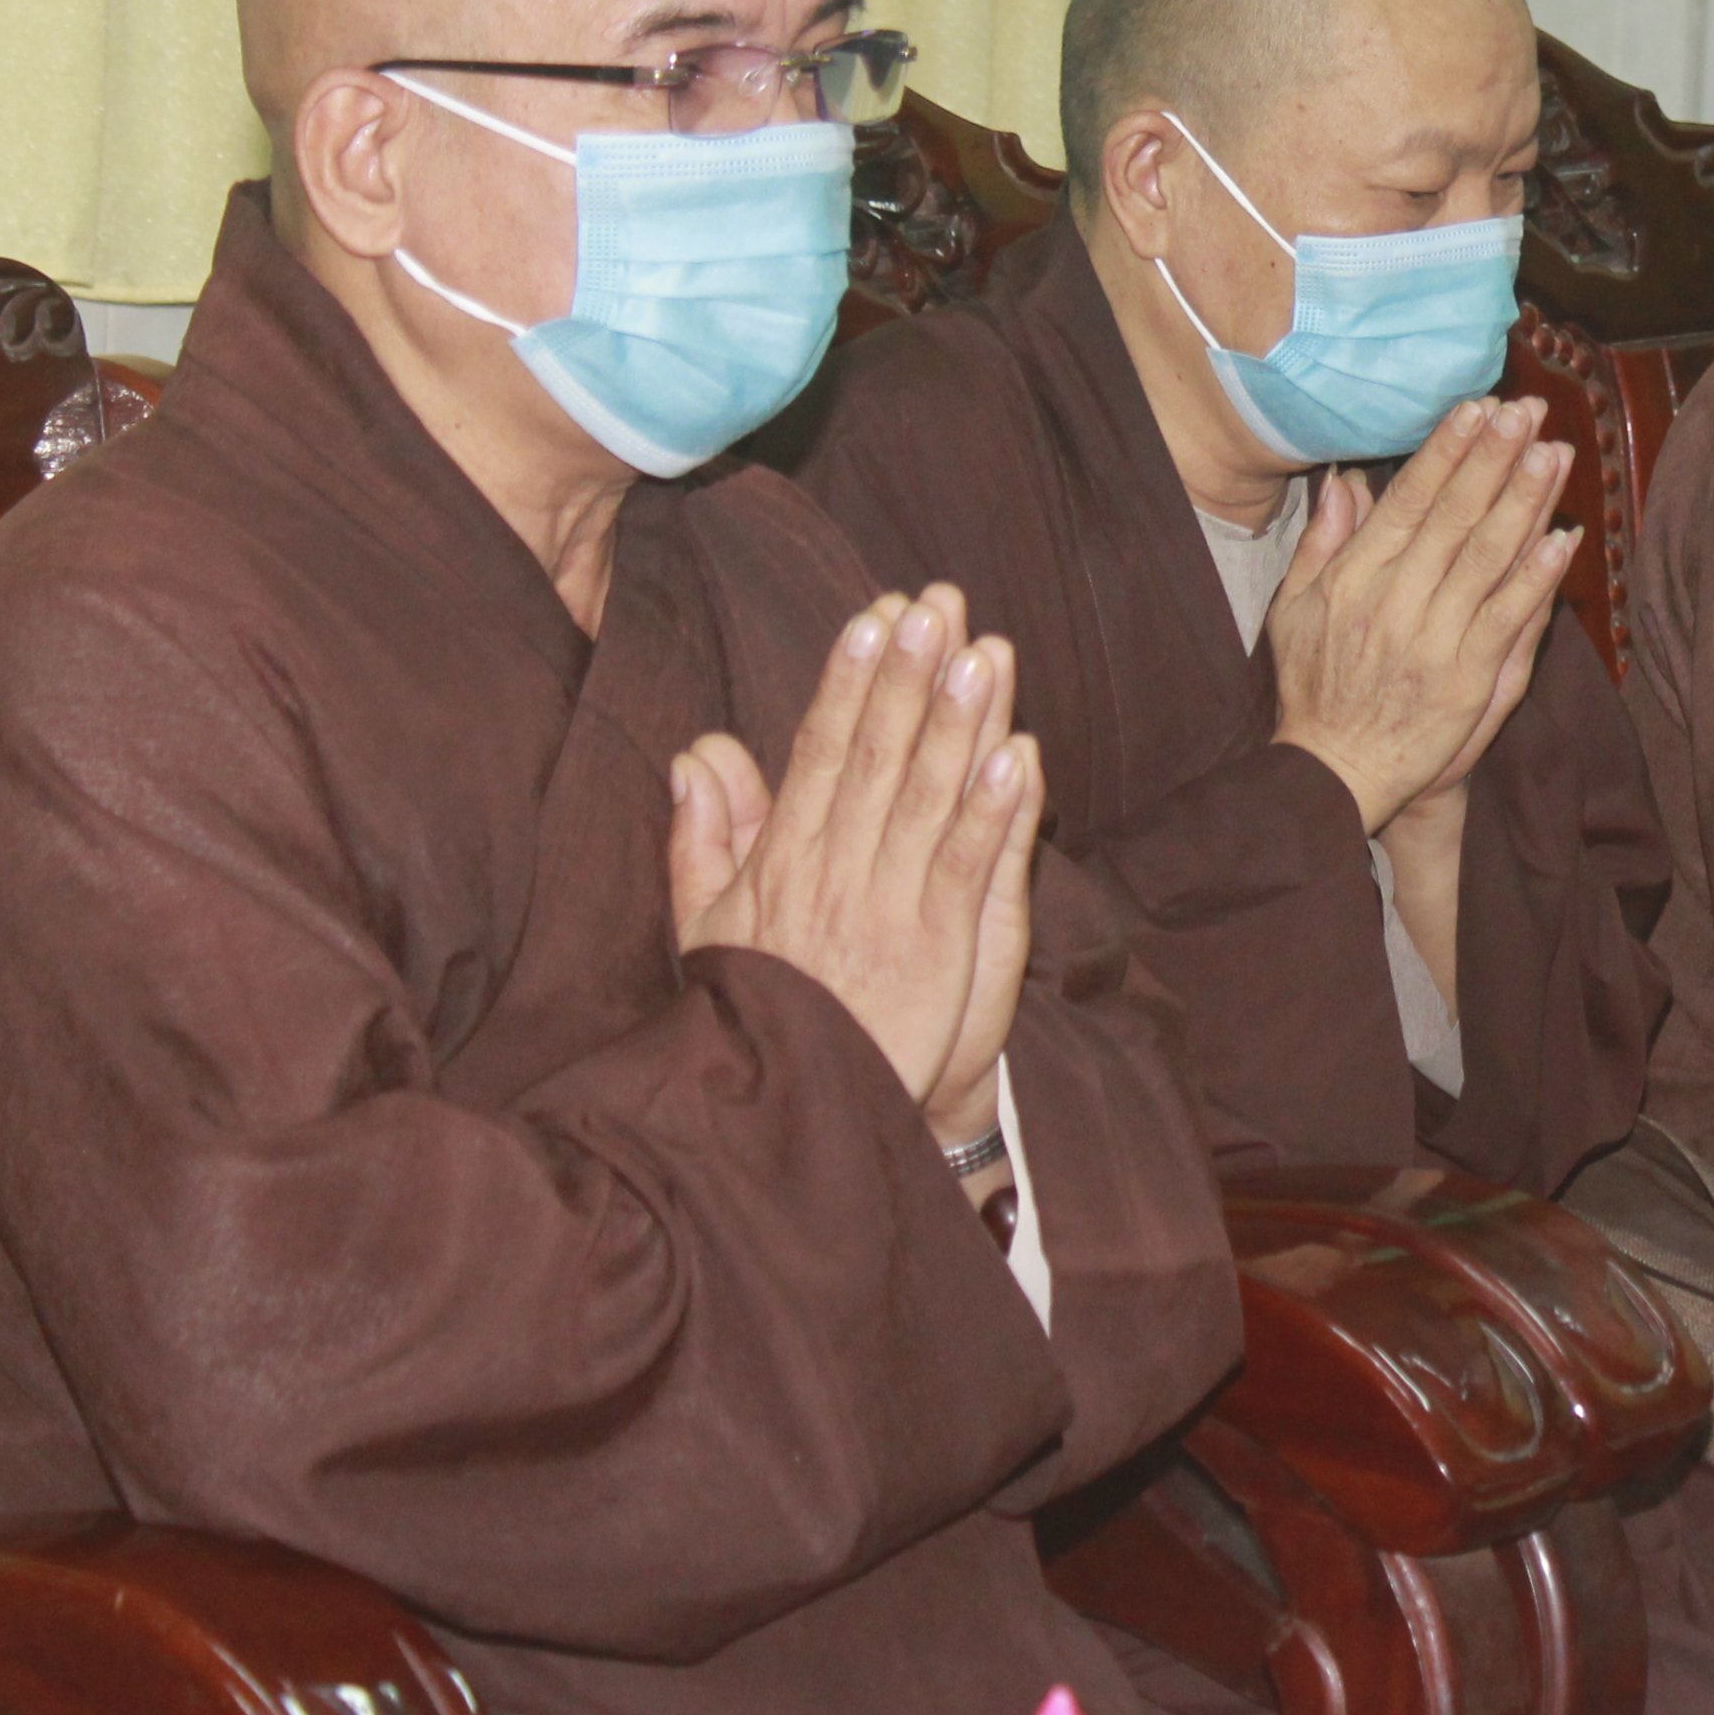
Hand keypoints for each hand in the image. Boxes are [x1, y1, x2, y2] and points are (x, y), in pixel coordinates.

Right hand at [668, 588, 1046, 1150]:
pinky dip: (993, 811)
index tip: (874, 614)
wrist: (786, 1114)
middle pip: (877, 755)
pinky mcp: (935, 950)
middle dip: (906, 674)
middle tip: (934, 600)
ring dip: (955, 721)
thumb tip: (697, 751)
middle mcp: (834, 870)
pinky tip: (1017, 754)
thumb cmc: (755, 1016)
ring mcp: (887, 908)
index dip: (851, 679)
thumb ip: (704, 835)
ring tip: (980, 651)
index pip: (822, 750)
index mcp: (785, 859)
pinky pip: (968, 868)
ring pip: (926, 797)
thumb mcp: (709, 924)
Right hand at [1268, 396, 1580, 834]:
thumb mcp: (1296, 609)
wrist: (1334, 773)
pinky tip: (1564, 539)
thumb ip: (1323, 542)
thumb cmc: (1314, 687)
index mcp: (1354, 578)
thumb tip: (1346, 480)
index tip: (1477, 409)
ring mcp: (1434, 640)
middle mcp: (1395, 602)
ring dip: (1525, 502)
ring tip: (1552, 453)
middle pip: (1455, 517)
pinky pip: (1509, 617)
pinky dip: (1537, 577)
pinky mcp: (1467, 679)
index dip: (1447, 452)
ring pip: (1488, 558)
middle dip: (1494, 459)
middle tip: (1527, 411)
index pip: (1409, 501)